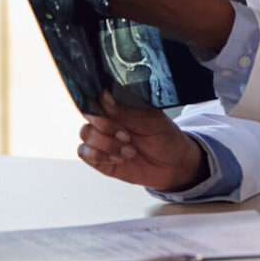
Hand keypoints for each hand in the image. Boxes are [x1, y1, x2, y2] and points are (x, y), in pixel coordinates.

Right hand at [78, 90, 210, 190]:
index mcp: (120, 108)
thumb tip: (103, 96)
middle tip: (128, 137)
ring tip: (129, 151)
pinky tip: (117, 158)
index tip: (112, 114)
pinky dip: (100, 156)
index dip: (99, 108)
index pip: (96, 100)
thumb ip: (125, 111)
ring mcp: (103, 141)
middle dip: (107, 129)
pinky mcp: (101, 160)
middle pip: (88, 119)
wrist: (174, 165)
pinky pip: (85, 154)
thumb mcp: (151, 120)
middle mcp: (108, 122)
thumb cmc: (166, 137)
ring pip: (85, 136)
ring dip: (106, 144)